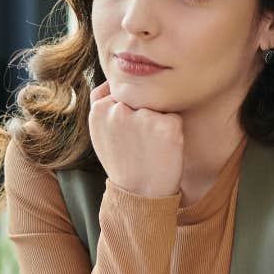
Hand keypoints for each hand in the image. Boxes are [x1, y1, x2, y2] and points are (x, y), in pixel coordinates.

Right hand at [88, 81, 183, 197]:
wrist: (139, 194)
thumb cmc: (122, 161)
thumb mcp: (99, 133)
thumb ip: (101, 104)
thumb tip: (111, 79)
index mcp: (99, 110)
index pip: (119, 90)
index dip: (127, 110)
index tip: (126, 133)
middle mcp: (118, 110)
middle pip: (139, 96)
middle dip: (142, 112)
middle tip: (139, 141)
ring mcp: (143, 117)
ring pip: (156, 103)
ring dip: (157, 119)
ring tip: (150, 145)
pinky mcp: (166, 125)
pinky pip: (174, 115)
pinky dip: (173, 129)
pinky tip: (162, 148)